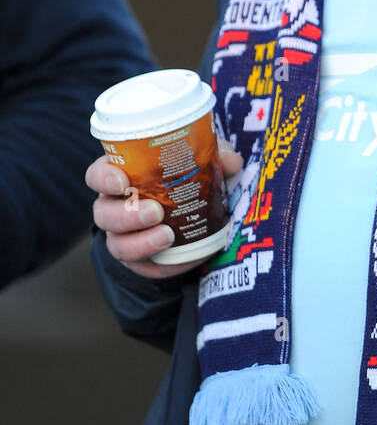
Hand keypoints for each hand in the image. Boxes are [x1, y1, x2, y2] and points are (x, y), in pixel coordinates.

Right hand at [86, 140, 243, 279]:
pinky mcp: (139, 261)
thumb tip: (230, 160)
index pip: (97, 175)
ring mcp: (123, 236)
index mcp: (121, 176)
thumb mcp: (201, 162)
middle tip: (155, 211)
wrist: (193, 218)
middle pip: (104, 213)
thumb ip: (214, 157)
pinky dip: (161, 264)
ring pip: (117, 244)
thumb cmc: (187, 178)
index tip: (121, 181)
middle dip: (126, 215)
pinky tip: (181, 256)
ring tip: (167, 236)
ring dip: (139, 242)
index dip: (103, 178)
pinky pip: (142, 267)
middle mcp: (114, 207)